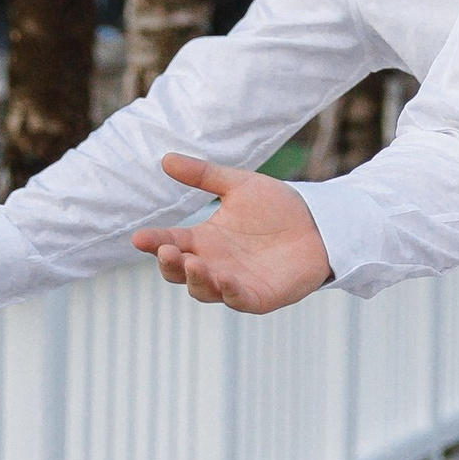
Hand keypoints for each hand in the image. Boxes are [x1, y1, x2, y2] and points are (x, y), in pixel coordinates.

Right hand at [137, 155, 332, 310]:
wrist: (320, 223)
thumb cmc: (277, 207)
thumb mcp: (238, 185)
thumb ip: (203, 175)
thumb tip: (165, 159)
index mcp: (204, 240)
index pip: (170, 243)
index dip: (154, 242)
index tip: (138, 237)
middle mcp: (213, 264)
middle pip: (179, 272)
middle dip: (170, 264)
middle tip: (167, 251)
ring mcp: (234, 282)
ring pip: (204, 290)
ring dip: (196, 279)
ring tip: (193, 263)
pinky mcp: (258, 296)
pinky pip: (239, 300)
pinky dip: (230, 292)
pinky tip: (226, 280)